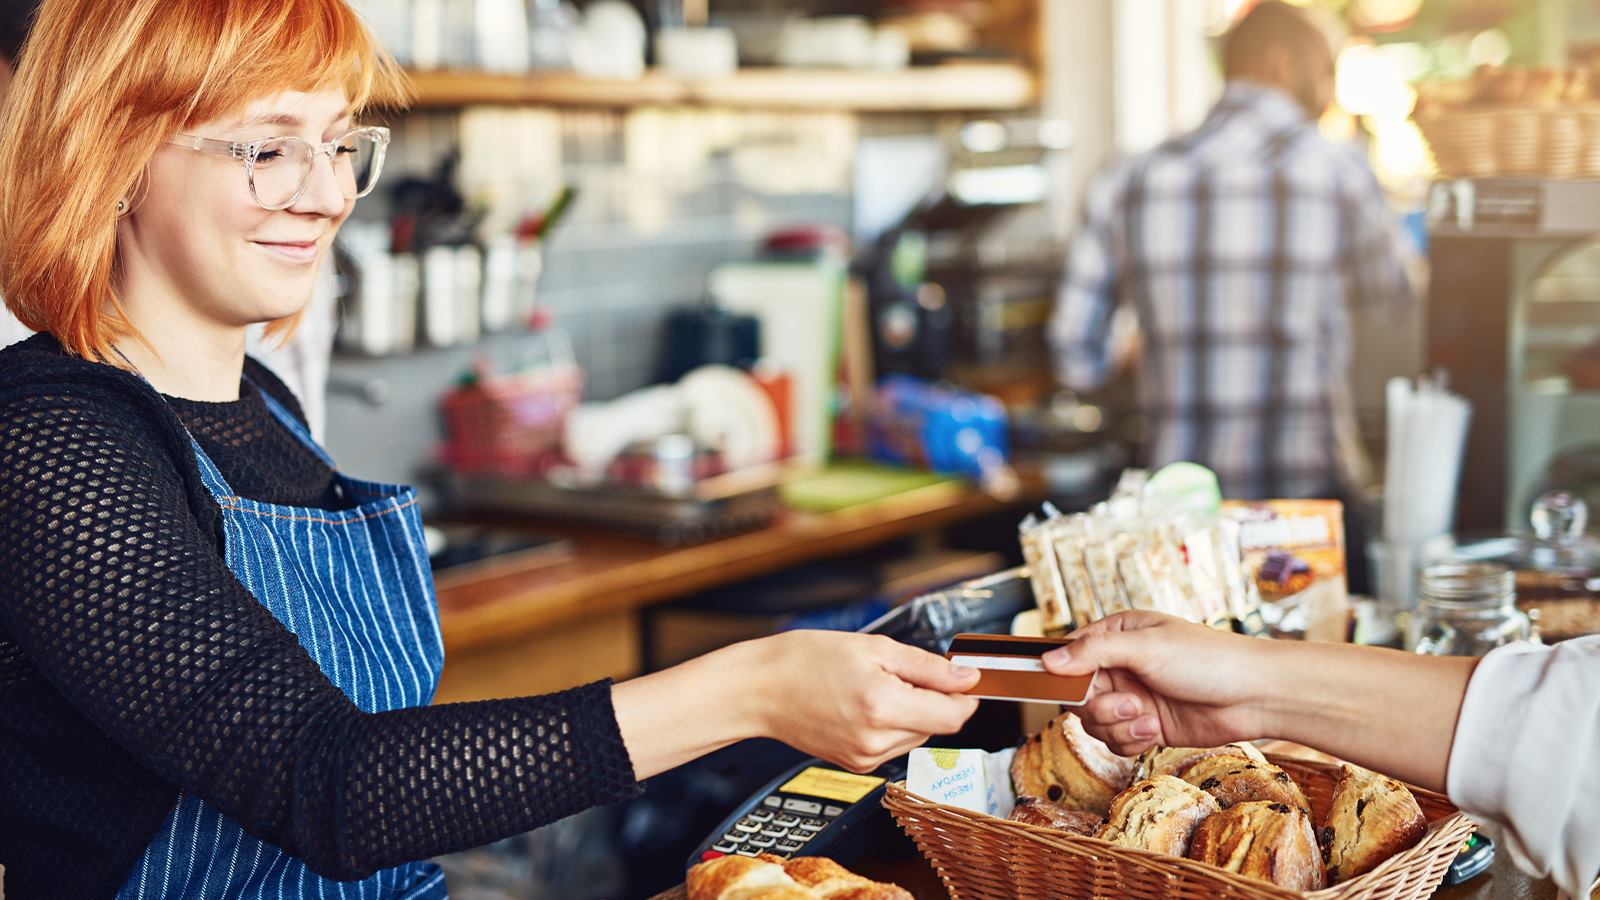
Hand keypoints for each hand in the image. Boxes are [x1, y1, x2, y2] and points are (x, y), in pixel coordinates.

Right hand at [751, 631, 980, 772]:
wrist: (759, 689)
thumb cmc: (804, 660)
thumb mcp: (873, 647)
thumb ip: (927, 666)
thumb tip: (967, 678)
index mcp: (882, 705)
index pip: (953, 715)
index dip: (965, 695)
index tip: (961, 677)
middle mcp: (876, 740)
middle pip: (936, 726)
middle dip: (932, 698)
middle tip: (900, 671)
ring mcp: (865, 758)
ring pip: (916, 736)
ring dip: (911, 712)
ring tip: (874, 686)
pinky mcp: (856, 765)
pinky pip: (893, 744)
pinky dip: (891, 724)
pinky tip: (863, 705)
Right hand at [1041, 611, 1275, 755]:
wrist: (1254, 697)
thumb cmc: (1207, 659)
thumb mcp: (1146, 647)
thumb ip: (1094, 652)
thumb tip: (1048, 660)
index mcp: (1117, 635)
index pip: (1069, 654)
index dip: (1062, 674)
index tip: (1062, 689)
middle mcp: (1120, 666)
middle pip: (1078, 695)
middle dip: (1100, 706)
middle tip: (1130, 703)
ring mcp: (1132, 697)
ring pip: (1095, 722)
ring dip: (1119, 726)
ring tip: (1148, 718)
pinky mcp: (1145, 726)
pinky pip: (1115, 741)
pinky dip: (1130, 741)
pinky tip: (1155, 731)